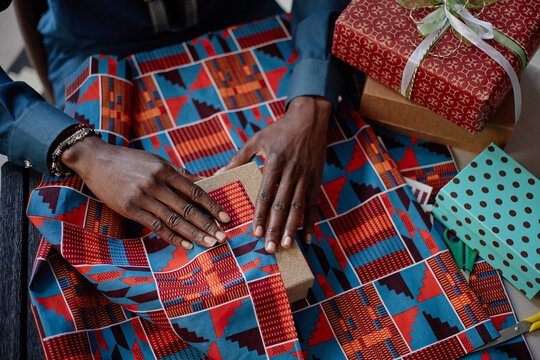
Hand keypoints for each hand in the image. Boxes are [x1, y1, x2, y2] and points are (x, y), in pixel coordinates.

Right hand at [61, 136, 230, 248]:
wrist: (95, 160)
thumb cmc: (130, 160)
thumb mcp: (157, 161)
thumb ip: (181, 173)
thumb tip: (206, 181)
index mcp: (165, 170)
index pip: (195, 191)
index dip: (212, 205)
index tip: (226, 217)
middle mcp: (156, 184)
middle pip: (187, 209)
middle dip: (207, 224)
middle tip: (223, 237)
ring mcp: (143, 198)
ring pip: (174, 220)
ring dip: (194, 234)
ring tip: (210, 243)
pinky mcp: (131, 209)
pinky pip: (156, 226)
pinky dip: (172, 237)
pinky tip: (186, 245)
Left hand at [220, 96, 330, 252]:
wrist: (309, 119)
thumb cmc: (279, 130)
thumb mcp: (257, 140)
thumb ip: (239, 158)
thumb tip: (220, 174)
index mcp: (274, 162)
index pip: (266, 193)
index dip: (261, 214)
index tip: (255, 232)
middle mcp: (291, 171)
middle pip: (282, 204)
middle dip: (276, 227)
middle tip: (270, 247)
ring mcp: (306, 177)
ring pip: (298, 207)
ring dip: (292, 228)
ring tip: (286, 246)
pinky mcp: (316, 180)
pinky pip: (313, 205)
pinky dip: (311, 222)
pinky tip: (308, 238)